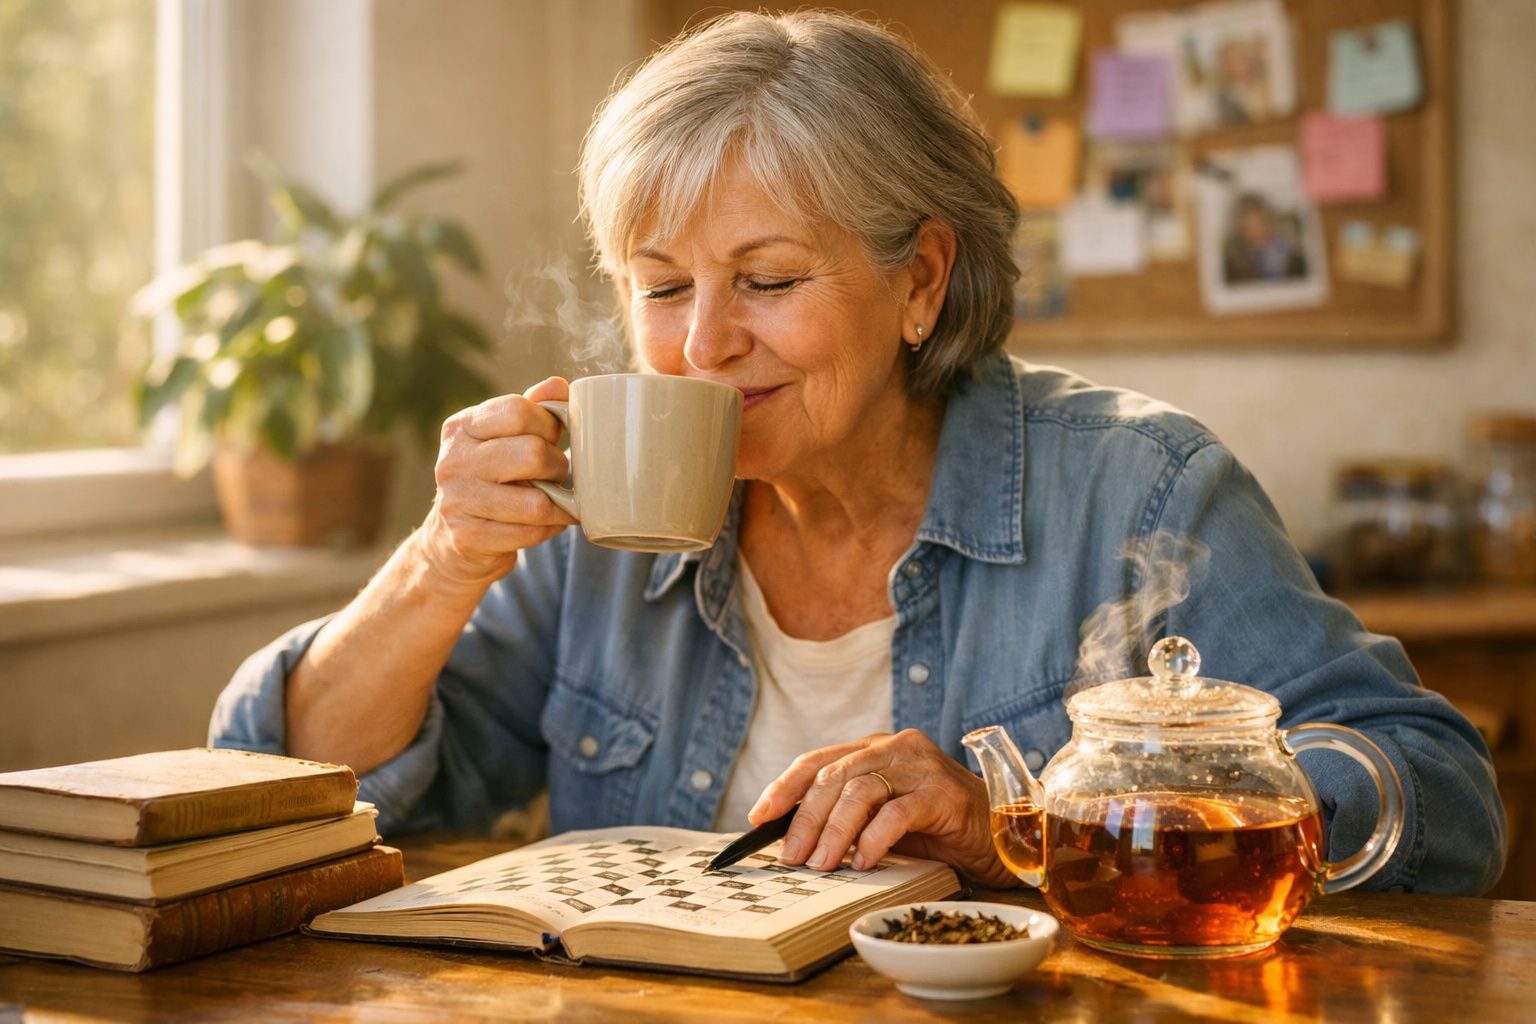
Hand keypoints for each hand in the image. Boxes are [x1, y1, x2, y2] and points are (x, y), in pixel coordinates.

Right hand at [418, 377, 578, 591]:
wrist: (454, 539)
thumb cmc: (492, 478)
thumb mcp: (505, 438)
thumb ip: (532, 410)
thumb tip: (559, 385)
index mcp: (461, 427)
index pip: (518, 410)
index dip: (549, 423)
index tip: (554, 436)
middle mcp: (453, 461)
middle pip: (532, 453)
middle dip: (558, 465)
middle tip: (559, 473)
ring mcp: (457, 501)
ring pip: (536, 502)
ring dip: (559, 504)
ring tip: (558, 501)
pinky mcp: (468, 537)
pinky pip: (530, 532)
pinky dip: (549, 529)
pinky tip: (546, 523)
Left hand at [748, 729, 1015, 888]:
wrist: (1005, 834)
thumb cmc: (939, 829)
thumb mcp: (884, 819)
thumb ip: (847, 818)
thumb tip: (791, 842)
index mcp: (876, 749)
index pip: (818, 760)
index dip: (784, 787)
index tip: (758, 818)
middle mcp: (896, 748)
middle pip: (835, 776)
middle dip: (804, 818)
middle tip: (791, 857)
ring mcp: (922, 767)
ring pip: (861, 791)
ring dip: (834, 831)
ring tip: (822, 864)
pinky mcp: (943, 793)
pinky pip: (897, 813)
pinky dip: (874, 839)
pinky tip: (864, 862)